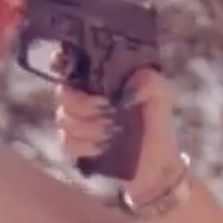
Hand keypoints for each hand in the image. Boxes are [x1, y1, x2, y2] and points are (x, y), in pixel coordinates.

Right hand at [60, 69, 183, 194]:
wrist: (155, 161)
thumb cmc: (156, 121)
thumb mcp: (161, 95)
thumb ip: (149, 81)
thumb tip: (131, 82)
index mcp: (99, 76)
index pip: (67, 60)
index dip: (61, 62)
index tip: (75, 74)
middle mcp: (81, 95)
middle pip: (63, 94)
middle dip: (85, 105)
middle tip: (109, 111)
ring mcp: (74, 120)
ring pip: (65, 119)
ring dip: (90, 127)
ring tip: (112, 132)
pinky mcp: (73, 145)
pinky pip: (68, 142)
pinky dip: (87, 145)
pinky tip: (103, 147)